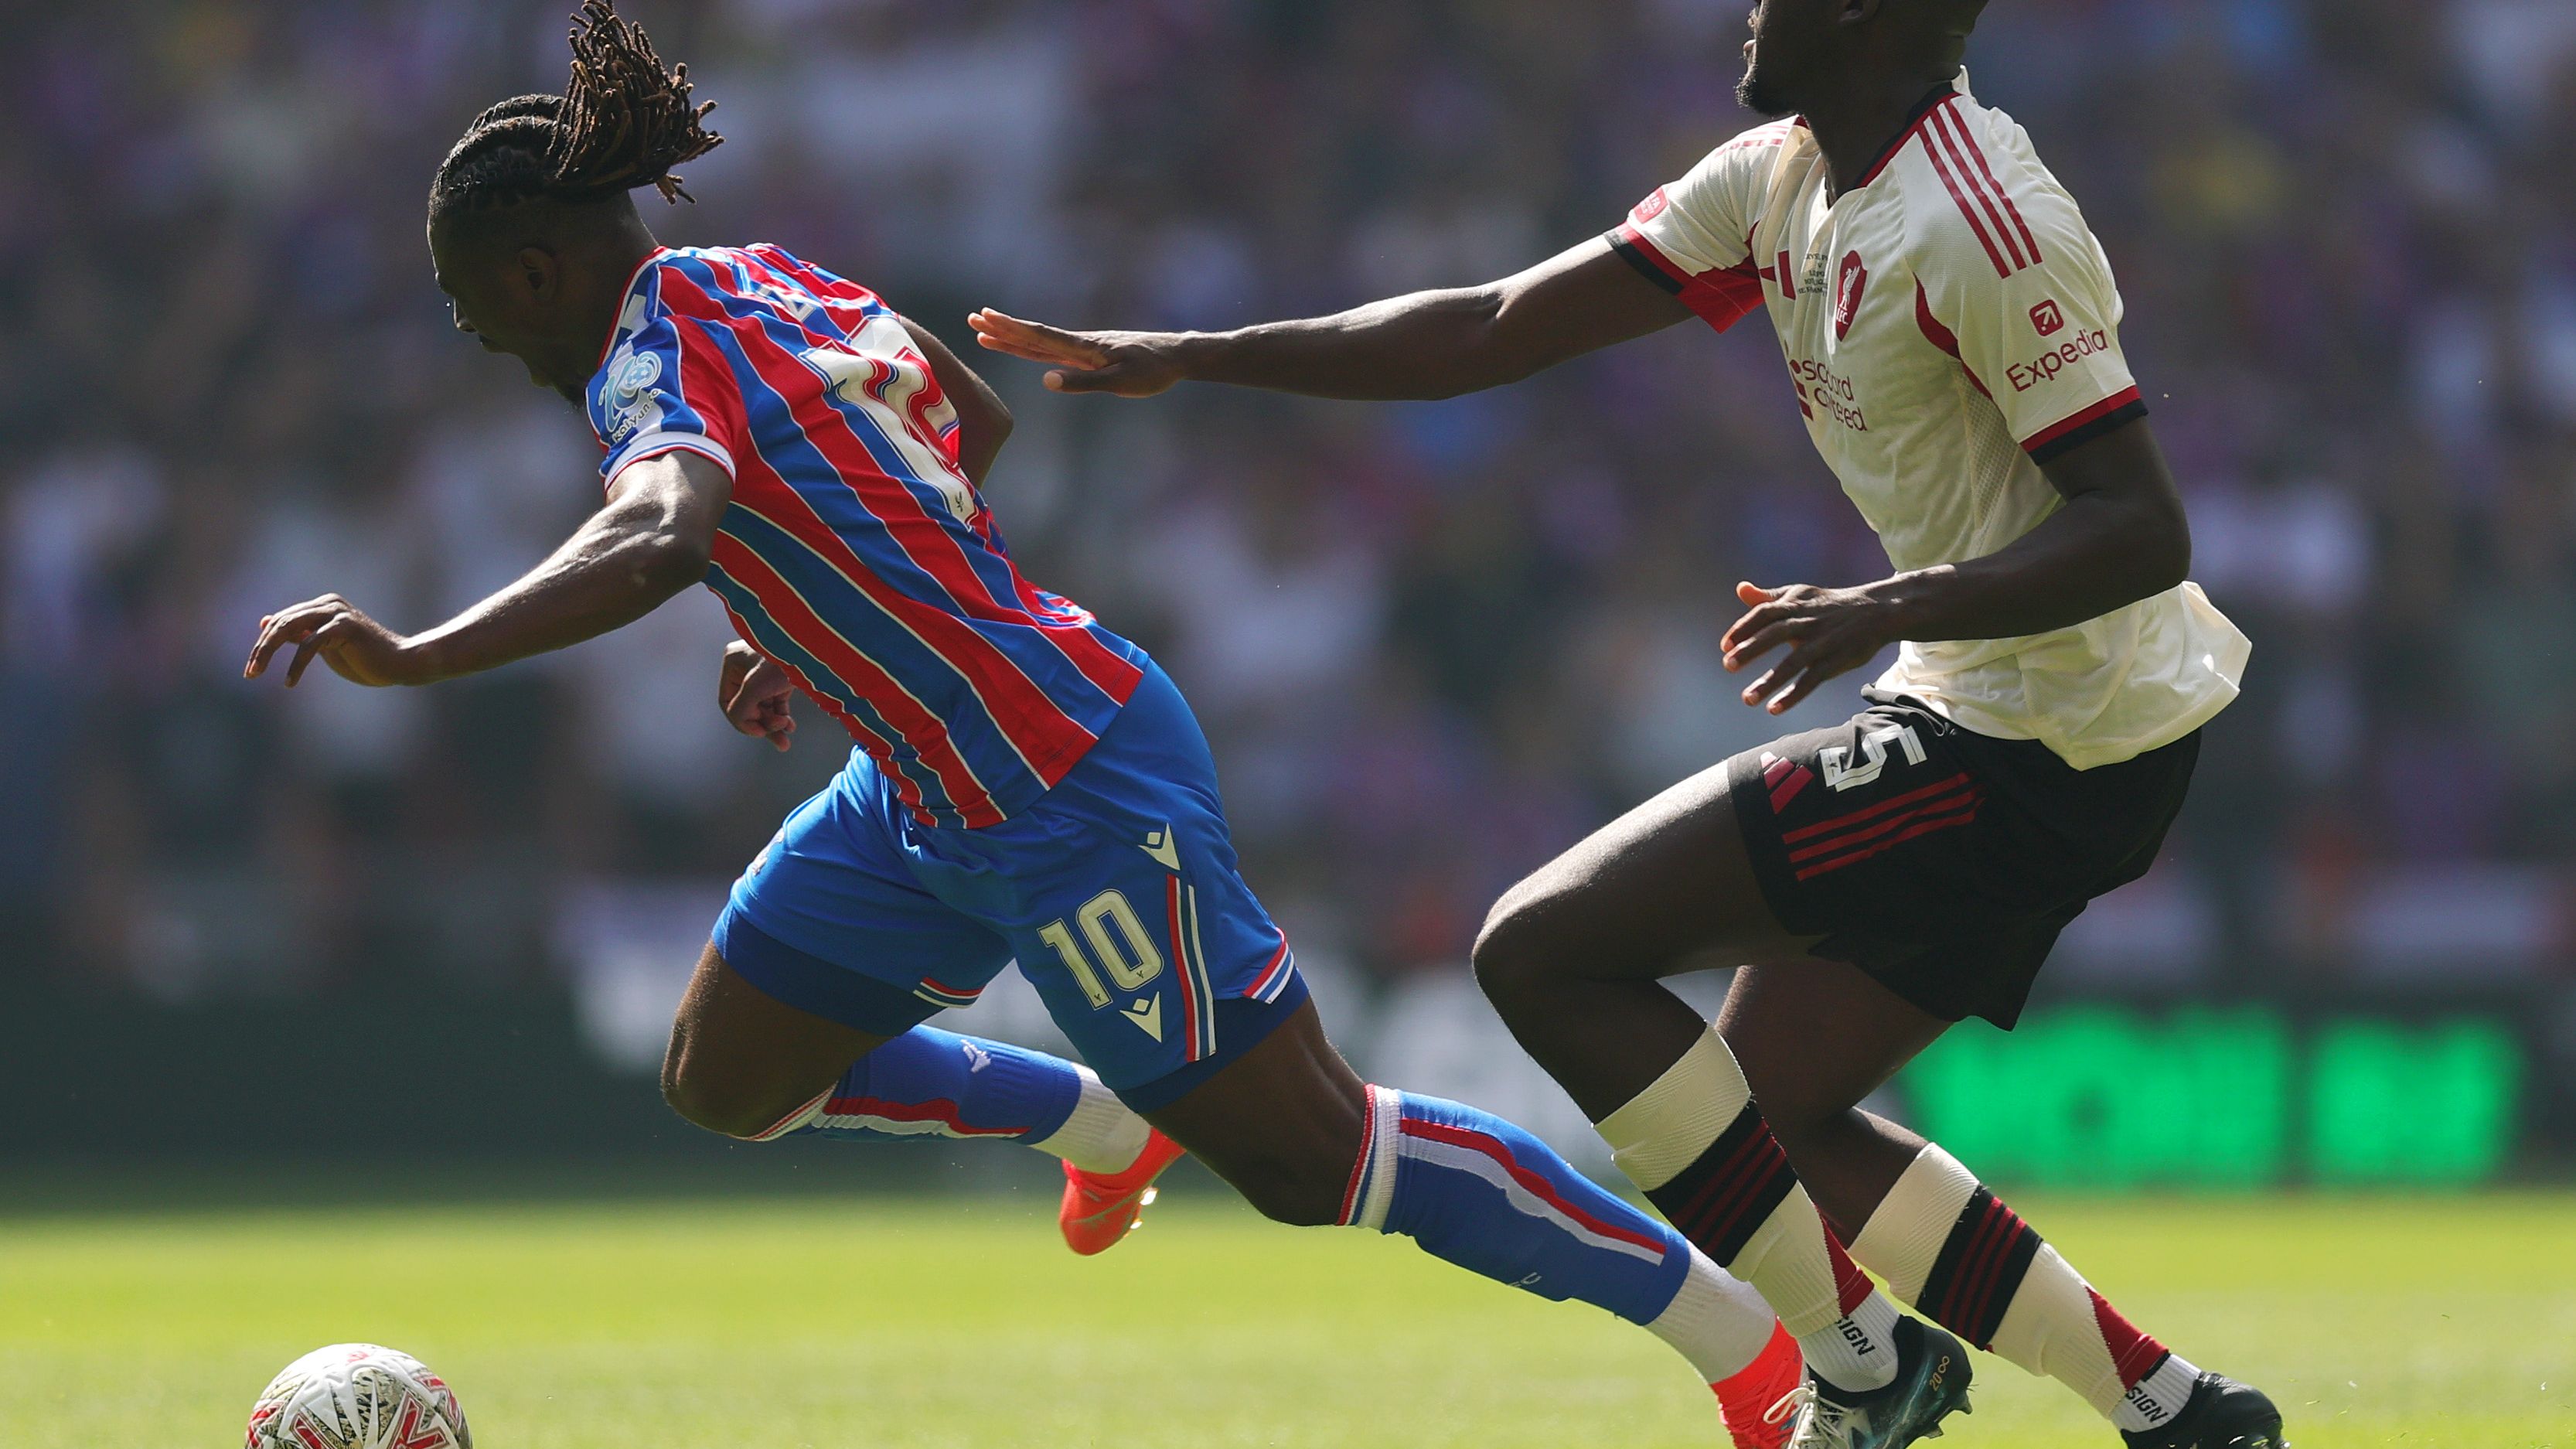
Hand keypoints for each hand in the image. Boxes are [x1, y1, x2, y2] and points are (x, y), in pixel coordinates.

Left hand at [243, 594, 432, 687]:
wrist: (400, 663)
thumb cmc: (365, 658)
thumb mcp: (325, 646)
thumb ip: (300, 633)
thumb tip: (266, 621)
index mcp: (322, 605)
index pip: (282, 620)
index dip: (263, 643)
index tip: (252, 666)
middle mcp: (328, 604)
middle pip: (281, 622)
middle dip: (261, 649)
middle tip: (249, 673)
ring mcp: (337, 613)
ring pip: (289, 628)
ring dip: (268, 653)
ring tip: (256, 674)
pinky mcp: (345, 627)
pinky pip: (310, 645)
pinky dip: (296, 665)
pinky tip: (289, 683)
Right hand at [720, 640, 796, 750]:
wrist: (817, 646)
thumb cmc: (783, 659)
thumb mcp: (754, 687)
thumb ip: (741, 709)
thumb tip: (742, 724)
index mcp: (733, 663)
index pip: (727, 702)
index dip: (741, 721)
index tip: (758, 732)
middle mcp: (747, 667)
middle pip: (749, 707)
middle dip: (764, 725)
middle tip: (780, 741)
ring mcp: (765, 673)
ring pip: (764, 707)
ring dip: (774, 724)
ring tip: (787, 736)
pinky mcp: (782, 678)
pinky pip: (778, 702)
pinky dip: (783, 716)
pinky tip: (790, 727)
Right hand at [967, 310, 1186, 396]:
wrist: (1178, 356)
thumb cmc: (1153, 371)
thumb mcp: (1121, 382)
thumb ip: (1083, 382)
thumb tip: (1046, 380)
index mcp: (1083, 347)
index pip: (1039, 336)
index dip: (1011, 329)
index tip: (985, 318)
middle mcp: (1079, 344)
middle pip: (1033, 336)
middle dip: (1002, 329)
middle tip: (972, 319)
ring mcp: (1084, 349)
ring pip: (1041, 343)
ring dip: (1013, 337)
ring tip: (987, 331)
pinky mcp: (1092, 356)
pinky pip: (1054, 350)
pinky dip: (1035, 347)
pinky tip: (1026, 346)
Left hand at [1720, 581, 1901, 714]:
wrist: (1877, 610)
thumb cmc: (1830, 604)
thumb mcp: (1800, 594)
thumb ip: (1768, 597)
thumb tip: (1740, 588)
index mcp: (1795, 604)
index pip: (1764, 613)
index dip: (1743, 628)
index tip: (1725, 645)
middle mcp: (1807, 621)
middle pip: (1775, 634)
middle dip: (1751, 649)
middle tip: (1728, 665)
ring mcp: (1822, 642)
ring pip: (1793, 662)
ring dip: (1769, 681)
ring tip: (1747, 699)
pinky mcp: (1836, 661)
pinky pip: (1813, 680)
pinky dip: (1794, 695)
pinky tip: (1774, 708)